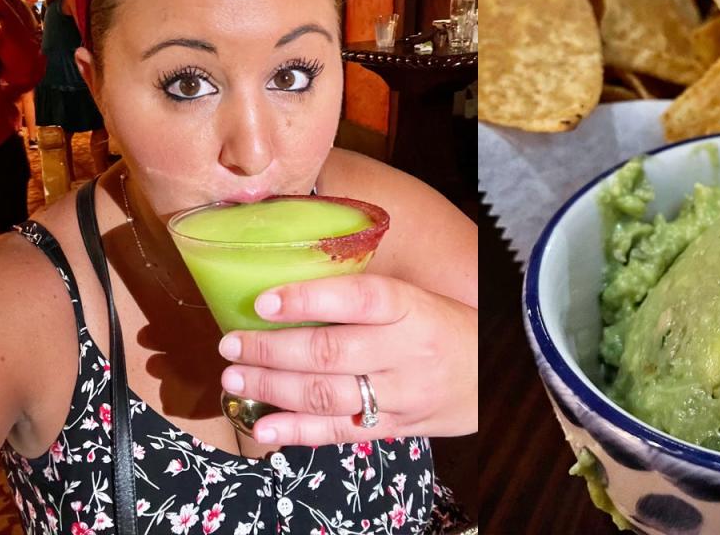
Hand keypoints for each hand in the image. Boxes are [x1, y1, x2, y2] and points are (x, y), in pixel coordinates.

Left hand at [216, 273, 477, 446]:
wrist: (490, 376)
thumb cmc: (443, 328)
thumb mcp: (417, 298)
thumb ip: (366, 297)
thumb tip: (294, 286)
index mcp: (413, 307)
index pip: (360, 298)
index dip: (309, 298)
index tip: (264, 300)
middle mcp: (407, 350)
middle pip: (331, 351)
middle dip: (271, 350)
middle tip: (230, 345)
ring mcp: (401, 394)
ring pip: (329, 394)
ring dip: (273, 389)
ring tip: (234, 380)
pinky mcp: (395, 427)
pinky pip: (340, 432)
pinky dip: (297, 432)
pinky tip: (263, 427)